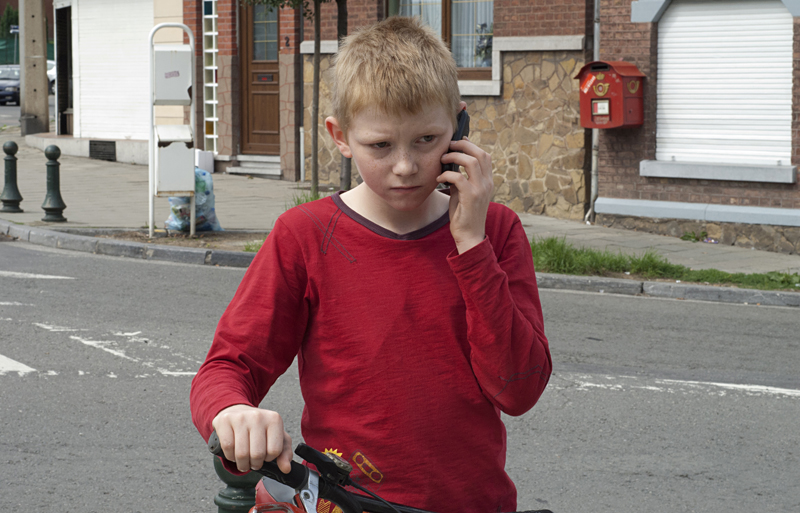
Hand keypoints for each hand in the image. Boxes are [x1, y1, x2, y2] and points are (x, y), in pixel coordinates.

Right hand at [211, 404, 292, 473]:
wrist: (238, 412)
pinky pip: (227, 448)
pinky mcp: (225, 421)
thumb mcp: (277, 437)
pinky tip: (234, 453)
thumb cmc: (259, 427)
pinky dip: (230, 456)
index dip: (269, 458)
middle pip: (257, 454)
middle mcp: (258, 416)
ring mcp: (240, 418)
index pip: (274, 451)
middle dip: (255, 464)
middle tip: (253, 462)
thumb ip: (285, 453)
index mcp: (274, 419)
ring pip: (241, 454)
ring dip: (242, 463)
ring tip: (244, 460)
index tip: (265, 455)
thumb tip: (286, 468)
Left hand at [438, 136, 492, 253]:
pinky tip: (439, 178)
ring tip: (443, 159)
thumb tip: (450, 166)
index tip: (459, 141)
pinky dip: (447, 174)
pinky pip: (458, 177)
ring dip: (454, 157)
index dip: (472, 145)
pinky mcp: (471, 197)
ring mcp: (481, 190)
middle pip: (480, 154)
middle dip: (463, 146)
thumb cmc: (464, 215)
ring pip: (471, 162)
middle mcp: (487, 183)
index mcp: (488, 181)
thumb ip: (461, 180)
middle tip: (449, 145)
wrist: (469, 236)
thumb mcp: (464, 194)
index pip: (485, 156)